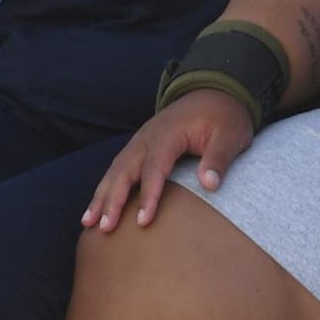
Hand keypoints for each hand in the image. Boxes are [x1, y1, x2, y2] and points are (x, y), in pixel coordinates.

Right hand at [83, 90, 257, 231]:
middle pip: (125, 170)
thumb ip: (219, 158)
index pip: (155, 168)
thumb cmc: (224, 117)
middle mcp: (148, 137)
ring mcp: (140, 141)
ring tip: (88, 222)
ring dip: (101, 196)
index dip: (148, 195)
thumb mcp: (231, 134)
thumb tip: (210, 184)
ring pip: (115, 170)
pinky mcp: (140, 147)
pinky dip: (106, 188)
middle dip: (112, 199)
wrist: (214, 92)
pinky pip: (118, 168)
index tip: (143, 221)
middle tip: (104, 227)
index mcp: (169, 134)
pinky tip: (98, 207)